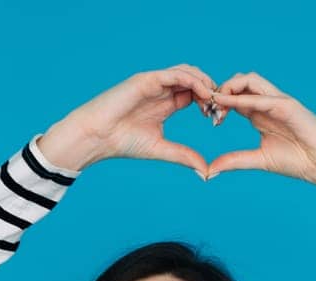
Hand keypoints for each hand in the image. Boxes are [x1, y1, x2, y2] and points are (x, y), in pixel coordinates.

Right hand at [38, 64, 222, 175]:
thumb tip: (205, 171)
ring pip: (188, 72)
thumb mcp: (160, 149)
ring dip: (205, 83)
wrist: (97, 137)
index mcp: (166, 104)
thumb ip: (183, 156)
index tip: (216, 120)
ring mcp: (155, 82)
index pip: (195, 95)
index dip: (209, 103)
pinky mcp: (147, 79)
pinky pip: (176, 73)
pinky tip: (202, 94)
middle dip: (211, 92)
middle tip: (219, 110)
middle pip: (195, 80)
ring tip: (213, 101)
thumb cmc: (121, 142)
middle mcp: (162, 90)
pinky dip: (192, 80)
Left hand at [206, 72, 315, 214]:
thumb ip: (235, 160)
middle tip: (209, 110)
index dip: (218, 103)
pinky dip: (242, 99)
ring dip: (229, 88)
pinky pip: (262, 97)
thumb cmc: (299, 161)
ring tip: (216, 105)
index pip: (234, 97)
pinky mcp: (288, 105)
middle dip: (220, 91)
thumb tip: (210, 169)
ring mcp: (279, 101)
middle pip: (239, 82)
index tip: (210, 119)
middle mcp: (268, 103)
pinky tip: (228, 106)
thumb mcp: (259, 160)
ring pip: (250, 79)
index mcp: (260, 114)